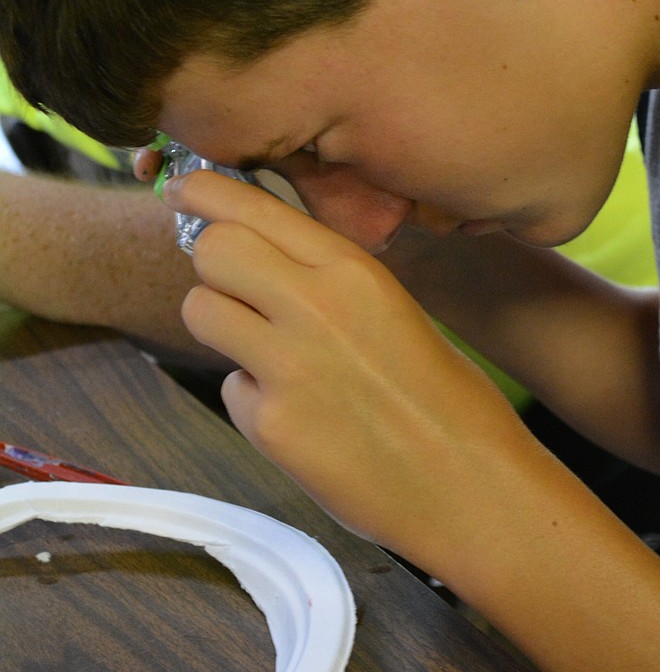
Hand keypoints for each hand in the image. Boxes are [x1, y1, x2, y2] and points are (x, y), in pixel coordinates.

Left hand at [163, 170, 528, 553]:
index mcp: (354, 271)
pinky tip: (302, 418)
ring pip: (200, 310)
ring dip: (219, 324)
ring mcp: (286, 366)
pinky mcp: (270, 424)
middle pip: (213, 248)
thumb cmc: (445, 397)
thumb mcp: (392, 308)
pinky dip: (255, 399)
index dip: (204, 191)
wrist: (467, 483)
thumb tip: (261, 256)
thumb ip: (327, 280)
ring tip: (266, 352)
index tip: (181, 188)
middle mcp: (314, 306)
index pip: (254, 207)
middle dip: (211, 261)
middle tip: (234, 285)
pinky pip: (231, 388)